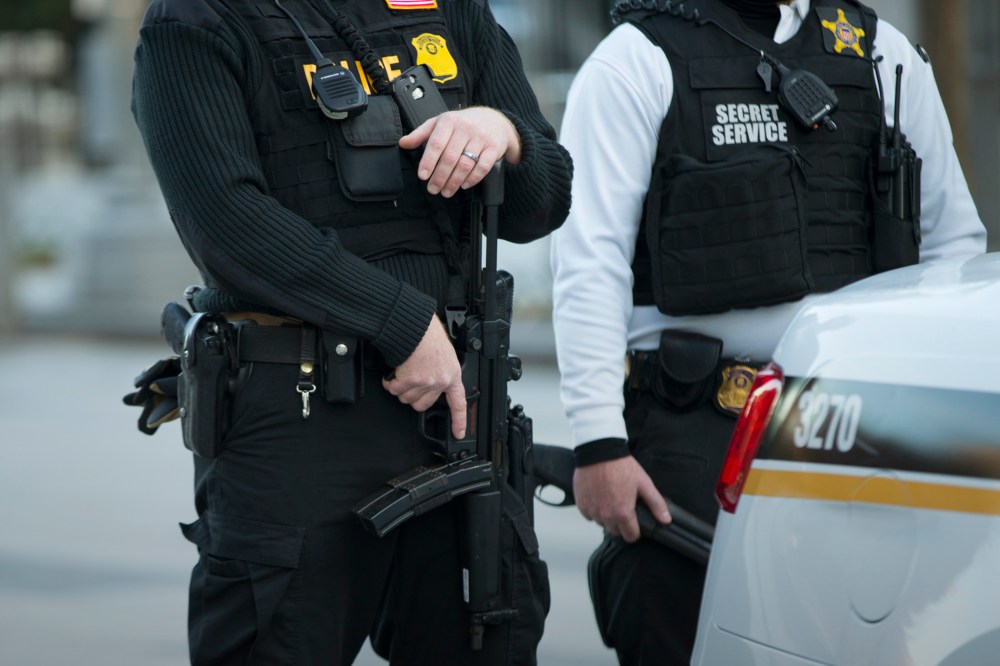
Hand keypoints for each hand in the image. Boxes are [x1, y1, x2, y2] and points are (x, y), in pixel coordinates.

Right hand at [382, 315, 466, 438]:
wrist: (415, 326)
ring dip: (399, 389)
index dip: (459, 420)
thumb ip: (441, 370)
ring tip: (400, 374)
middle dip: (412, 398)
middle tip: (409, 386)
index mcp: (452, 374)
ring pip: (406, 398)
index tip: (458, 433)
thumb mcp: (444, 354)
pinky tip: (391, 375)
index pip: (458, 403)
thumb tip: (433, 380)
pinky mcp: (410, 380)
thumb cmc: (428, 334)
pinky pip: (394, 390)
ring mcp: (425, 382)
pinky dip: (389, 383)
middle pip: (423, 405)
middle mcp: (440, 381)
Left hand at [398, 106, 521, 197]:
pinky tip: (463, 185)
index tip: (423, 176)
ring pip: (465, 164)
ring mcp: (481, 138)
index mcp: (449, 121)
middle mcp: (466, 128)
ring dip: (454, 182)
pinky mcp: (494, 148)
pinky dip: (472, 179)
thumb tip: (403, 143)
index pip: (436, 143)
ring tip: (446, 192)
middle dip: (440, 177)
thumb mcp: (440, 123)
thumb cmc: (463, 123)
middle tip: (433, 189)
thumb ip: (421, 133)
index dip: (428, 161)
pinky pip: (482, 168)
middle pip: (450, 157)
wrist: (495, 120)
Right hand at [573, 456, 671, 542]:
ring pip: (602, 523)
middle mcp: (605, 515)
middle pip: (616, 531)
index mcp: (622, 513)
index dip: (635, 530)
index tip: (635, 522)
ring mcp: (592, 511)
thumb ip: (656, 504)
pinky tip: (600, 497)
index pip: (630, 536)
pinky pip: (589, 515)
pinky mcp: (581, 505)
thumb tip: (666, 520)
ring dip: (607, 516)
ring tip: (611, 499)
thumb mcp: (644, 483)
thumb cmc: (620, 466)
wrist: (599, 452)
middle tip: (623, 506)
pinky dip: (594, 509)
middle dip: (621, 523)